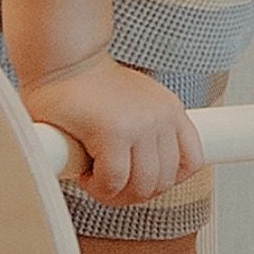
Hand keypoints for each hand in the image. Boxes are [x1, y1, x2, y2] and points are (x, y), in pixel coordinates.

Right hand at [21, 52, 201, 205]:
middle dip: (133, 194)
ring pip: (141, 186)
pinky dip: (99, 187)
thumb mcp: (135, 105)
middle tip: (109, 185)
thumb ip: (149, 134)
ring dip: (115, 194)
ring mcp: (140, 124)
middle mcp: (161, 117)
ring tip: (97, 181)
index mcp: (170, 111)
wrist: (62, 59)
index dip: (165, 181)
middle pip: (163, 182)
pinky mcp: (113, 132)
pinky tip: (85, 175)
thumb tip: (154, 178)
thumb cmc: (88, 87)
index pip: (191, 161)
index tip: (140, 181)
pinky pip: (114, 181)